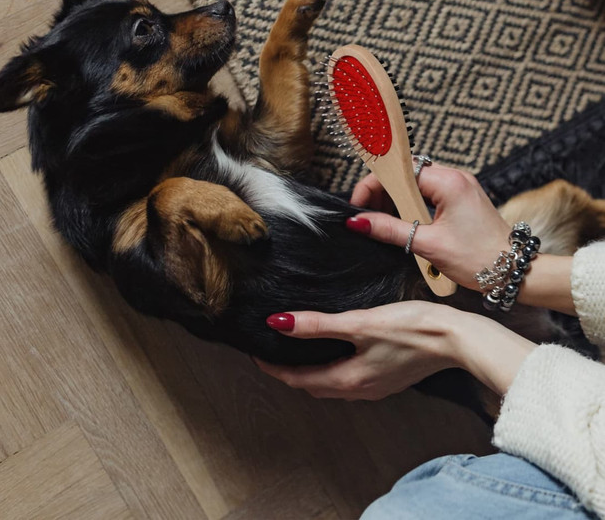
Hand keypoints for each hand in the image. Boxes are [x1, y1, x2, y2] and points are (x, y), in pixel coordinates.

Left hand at [255, 301, 461, 399]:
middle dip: (289, 372)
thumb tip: (278, 324)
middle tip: (271, 353)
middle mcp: (359, 389)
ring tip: (296, 351)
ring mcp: (375, 386)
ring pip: (331, 383)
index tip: (255, 353)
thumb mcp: (359, 323)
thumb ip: (318, 325)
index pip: (298, 379)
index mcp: (348, 379)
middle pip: (313, 385)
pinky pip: (348, 378)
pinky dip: (331, 368)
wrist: (457, 339)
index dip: (273, 368)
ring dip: (310, 371)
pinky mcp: (387, 376)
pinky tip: (334, 351)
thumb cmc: (411, 328)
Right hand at [349, 164, 510, 290]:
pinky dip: (411, 206)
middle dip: (382, 194)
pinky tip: (404, 224)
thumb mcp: (429, 245)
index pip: (398, 172)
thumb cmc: (480, 260)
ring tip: (385, 224)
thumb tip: (358, 222)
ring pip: (414, 184)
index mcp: (449, 183)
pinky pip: (427, 193)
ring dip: (395, 202)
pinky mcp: (460, 198)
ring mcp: (459, 187)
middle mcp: (455, 178)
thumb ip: (390, 230)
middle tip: (369, 218)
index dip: (373, 186)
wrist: (516, 272)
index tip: (359, 207)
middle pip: (404, 174)